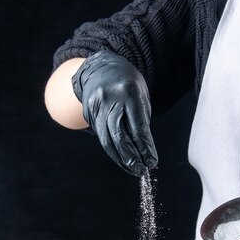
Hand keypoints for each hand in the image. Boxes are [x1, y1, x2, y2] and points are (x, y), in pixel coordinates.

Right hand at [72, 50, 157, 176]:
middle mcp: (109, 99)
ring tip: (132, 169)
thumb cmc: (128, 85)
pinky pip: (101, 136)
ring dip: (120, 159)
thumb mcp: (140, 97)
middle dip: (131, 157)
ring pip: (107, 140)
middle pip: (119, 136)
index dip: (145, 148)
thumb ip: (140, 122)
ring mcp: (96, 106)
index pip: (137, 127)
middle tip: (140, 171)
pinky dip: (112, 150)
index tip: (152, 162)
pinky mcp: (88, 113)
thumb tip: (144, 152)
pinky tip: (121, 159)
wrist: (101, 68)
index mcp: (128, 93)